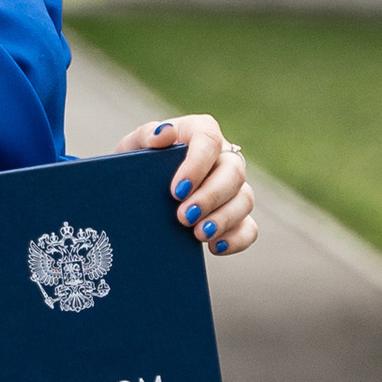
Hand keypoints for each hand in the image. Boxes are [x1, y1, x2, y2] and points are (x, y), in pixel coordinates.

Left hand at [117, 111, 257, 255]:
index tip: (176, 191)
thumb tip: (163, 134)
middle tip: (184, 217)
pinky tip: (215, 247)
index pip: (209, 140)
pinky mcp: (235, 216)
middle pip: (233, 171)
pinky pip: (249, 228)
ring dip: (224, 219)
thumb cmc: (136, 166)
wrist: (134, 196)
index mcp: (198, 133)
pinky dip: (237, 239)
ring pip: (245, 199)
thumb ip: (145, 136)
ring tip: (198, 234)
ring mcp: (232, 188)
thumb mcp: (132, 148)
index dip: (197, 165)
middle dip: (211, 197)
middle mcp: (221, 157)